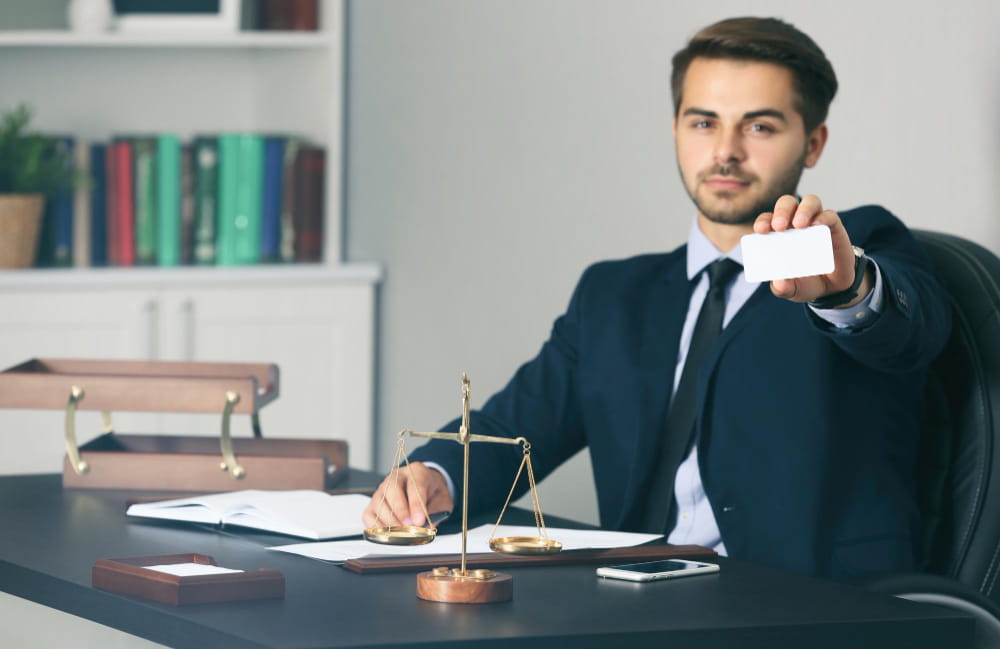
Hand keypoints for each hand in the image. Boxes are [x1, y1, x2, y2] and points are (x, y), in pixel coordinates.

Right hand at [362, 462, 453, 528]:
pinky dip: (378, 527)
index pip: (414, 484)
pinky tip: (390, 532)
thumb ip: (435, 512)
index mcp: (417, 472)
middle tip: (410, 525)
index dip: (416, 504)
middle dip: (400, 511)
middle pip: (391, 489)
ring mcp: (382, 489)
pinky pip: (369, 516)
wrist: (426, 489)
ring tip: (403, 532)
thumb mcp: (443, 500)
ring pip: (379, 503)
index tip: (419, 520)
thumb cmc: (432, 494)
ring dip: (391, 521)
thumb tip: (424, 526)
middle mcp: (397, 477)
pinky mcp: (373, 503)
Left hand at [753, 194, 871, 306]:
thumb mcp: (791, 290)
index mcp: (778, 234)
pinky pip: (829, 215)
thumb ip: (782, 288)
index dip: (763, 221)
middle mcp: (796, 224)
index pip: (767, 220)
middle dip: (781, 212)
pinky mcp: (833, 227)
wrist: (831, 288)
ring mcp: (815, 223)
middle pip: (787, 204)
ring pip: (810, 202)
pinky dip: (823, 217)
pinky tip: (818, 225)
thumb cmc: (804, 282)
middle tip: (779, 226)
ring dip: (803, 209)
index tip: (761, 230)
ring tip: (799, 224)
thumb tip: (779, 282)